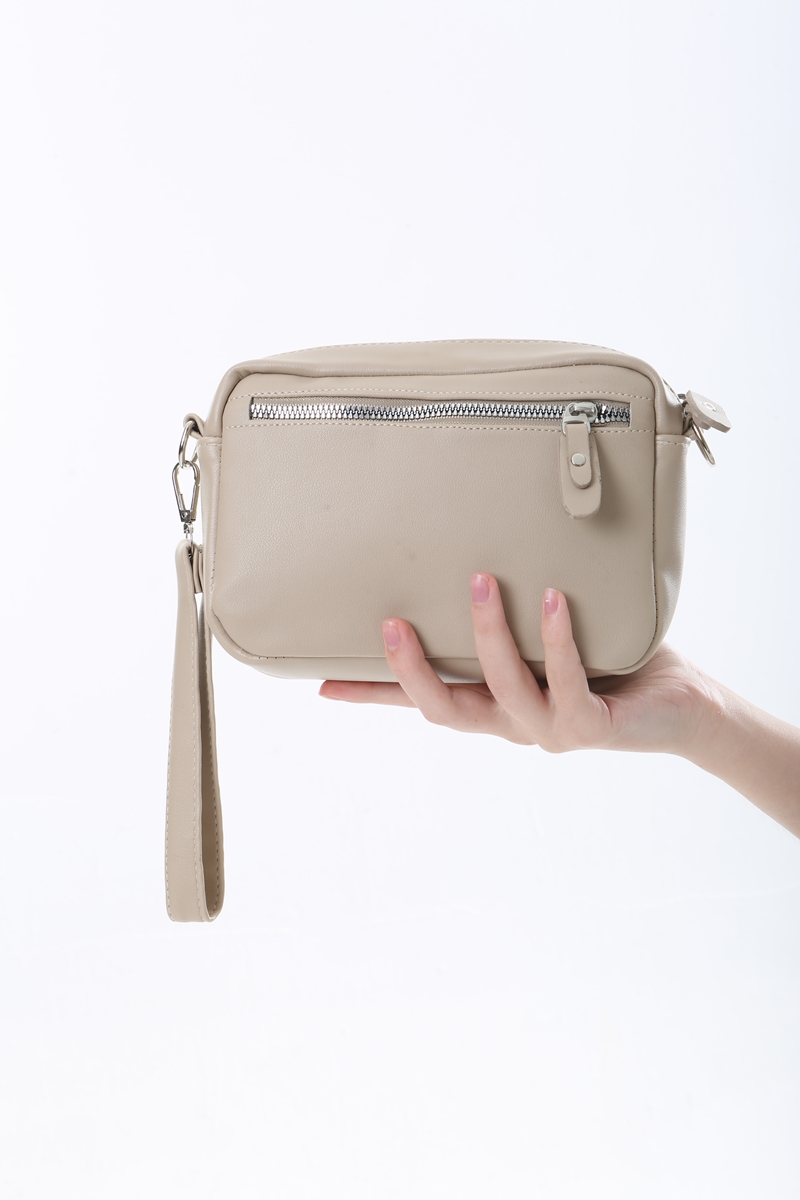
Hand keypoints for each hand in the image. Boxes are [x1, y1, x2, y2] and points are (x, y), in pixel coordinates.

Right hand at [319, 574, 714, 757]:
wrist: (679, 705)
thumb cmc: (609, 661)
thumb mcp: (541, 637)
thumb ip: (507, 616)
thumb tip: (468, 556)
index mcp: (490, 705)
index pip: (419, 702)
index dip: (370, 695)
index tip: (320, 684)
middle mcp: (510, 723)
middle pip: (444, 709)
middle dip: (412, 668)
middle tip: (390, 620)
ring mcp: (548, 729)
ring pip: (501, 690)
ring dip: (487, 635)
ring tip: (479, 580)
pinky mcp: (590, 726)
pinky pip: (566, 680)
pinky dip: (556, 638)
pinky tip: (549, 599)